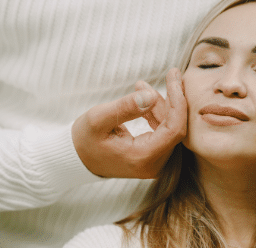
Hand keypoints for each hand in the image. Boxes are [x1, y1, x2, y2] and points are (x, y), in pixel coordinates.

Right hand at [71, 68, 186, 178]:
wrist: (77, 159)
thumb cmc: (85, 140)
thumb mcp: (98, 119)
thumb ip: (125, 107)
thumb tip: (151, 95)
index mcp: (143, 158)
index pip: (174, 129)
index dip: (178, 101)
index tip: (174, 77)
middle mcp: (153, 165)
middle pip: (175, 128)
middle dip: (173, 99)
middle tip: (172, 73)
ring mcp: (154, 163)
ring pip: (169, 129)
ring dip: (162, 105)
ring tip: (142, 85)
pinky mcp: (151, 157)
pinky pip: (162, 133)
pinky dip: (156, 114)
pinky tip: (145, 97)